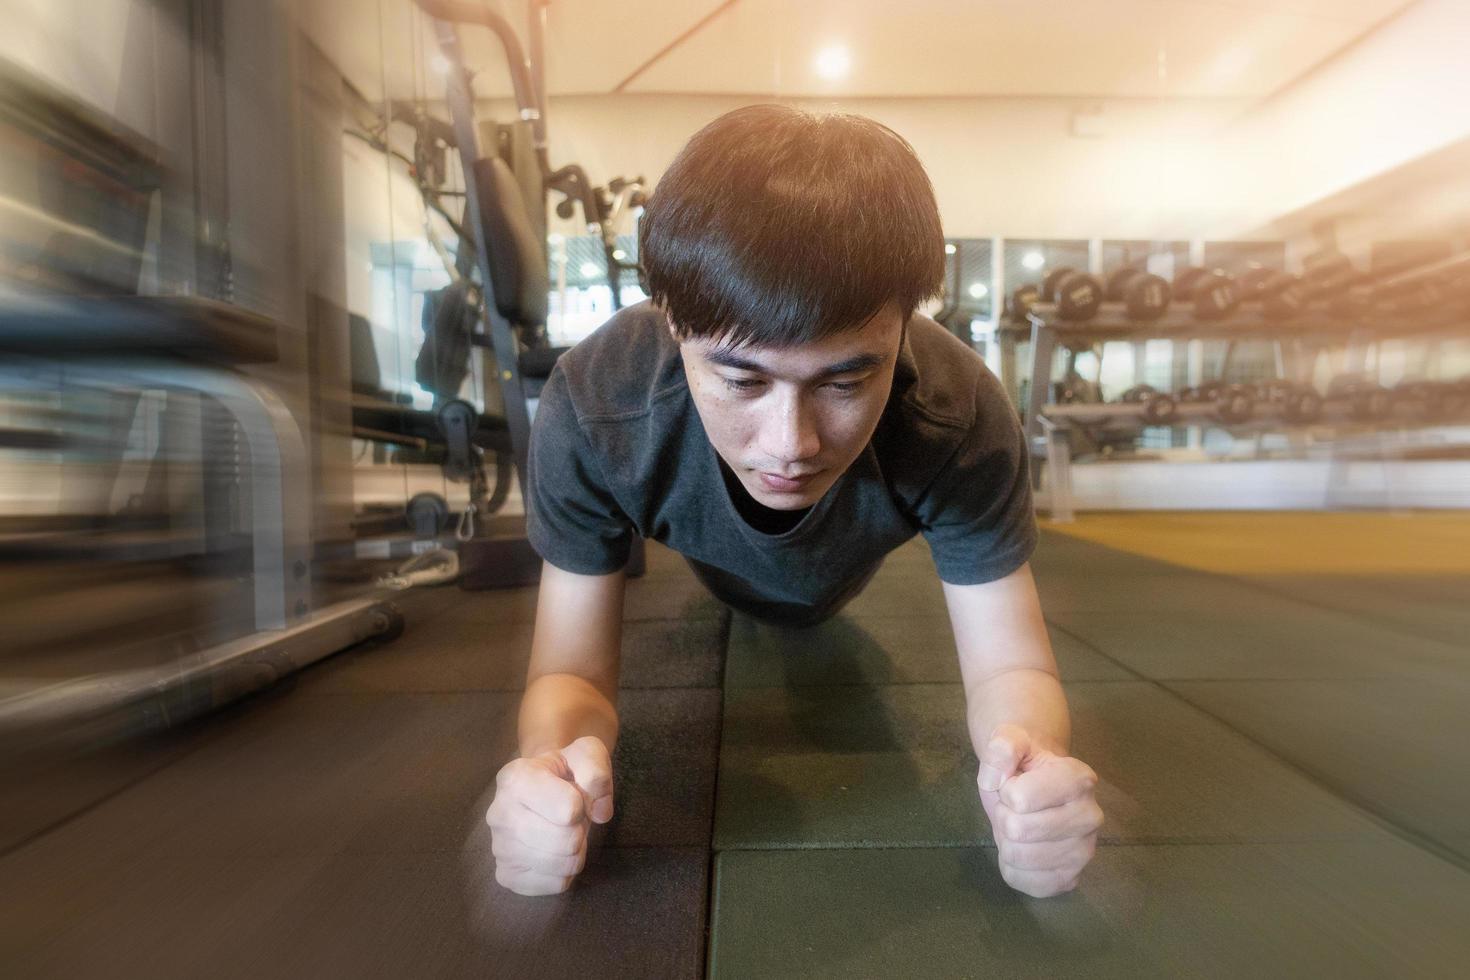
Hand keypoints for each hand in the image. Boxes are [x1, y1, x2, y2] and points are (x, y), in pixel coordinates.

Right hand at [485, 735, 614, 895]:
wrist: (543, 789)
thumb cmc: (565, 771)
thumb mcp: (587, 753)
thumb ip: (597, 771)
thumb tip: (601, 812)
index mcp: (514, 778)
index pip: (569, 809)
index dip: (583, 804)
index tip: (573, 795)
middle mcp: (498, 813)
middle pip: (566, 841)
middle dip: (580, 830)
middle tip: (570, 819)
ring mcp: (499, 847)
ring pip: (562, 865)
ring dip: (575, 852)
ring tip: (564, 834)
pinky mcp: (506, 876)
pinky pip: (555, 885)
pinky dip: (565, 872)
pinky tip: (555, 853)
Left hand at [977, 723, 1102, 897]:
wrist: (1034, 785)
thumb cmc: (1023, 764)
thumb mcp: (1009, 740)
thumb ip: (1001, 747)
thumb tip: (994, 778)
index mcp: (1079, 779)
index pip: (1020, 798)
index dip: (1005, 790)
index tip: (1014, 783)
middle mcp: (1090, 817)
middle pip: (1017, 830)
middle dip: (1003, 816)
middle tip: (1014, 807)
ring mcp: (1084, 852)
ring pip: (1017, 857)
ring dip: (1006, 841)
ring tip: (1019, 824)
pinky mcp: (1070, 879)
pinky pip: (1024, 882)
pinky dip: (1012, 867)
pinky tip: (1023, 849)